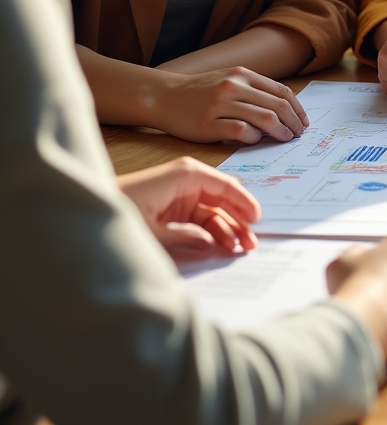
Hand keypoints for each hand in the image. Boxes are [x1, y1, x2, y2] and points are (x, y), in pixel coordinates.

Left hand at [118, 157, 259, 259]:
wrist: (91, 210)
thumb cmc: (118, 210)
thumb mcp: (151, 229)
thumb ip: (184, 236)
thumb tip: (211, 243)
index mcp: (186, 175)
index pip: (225, 186)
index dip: (244, 202)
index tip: (257, 219)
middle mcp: (188, 180)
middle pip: (223, 199)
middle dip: (239, 220)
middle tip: (251, 242)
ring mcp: (182, 194)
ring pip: (215, 211)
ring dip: (228, 229)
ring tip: (239, 249)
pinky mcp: (175, 207)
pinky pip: (202, 218)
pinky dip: (212, 232)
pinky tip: (221, 245)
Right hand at [152, 66, 308, 143]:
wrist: (164, 96)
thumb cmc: (201, 91)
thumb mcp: (229, 79)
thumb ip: (254, 90)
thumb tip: (285, 109)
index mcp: (243, 75)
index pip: (282, 91)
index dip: (297, 108)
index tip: (303, 121)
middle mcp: (234, 87)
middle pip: (277, 106)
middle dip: (294, 122)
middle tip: (298, 134)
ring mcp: (221, 105)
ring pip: (265, 118)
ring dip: (280, 132)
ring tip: (284, 139)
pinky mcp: (208, 124)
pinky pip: (243, 132)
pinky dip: (255, 138)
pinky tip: (257, 140)